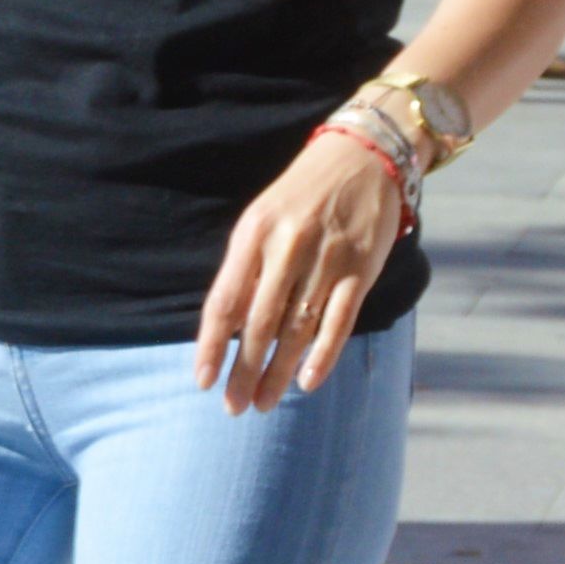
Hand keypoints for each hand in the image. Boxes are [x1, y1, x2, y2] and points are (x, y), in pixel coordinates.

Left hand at [192, 130, 405, 414]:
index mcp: (254, 234)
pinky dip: (323, 356)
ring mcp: (327, 259)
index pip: (225, 302)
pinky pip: (339, 321)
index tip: (202, 380)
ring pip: (297, 329)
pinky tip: (307, 382)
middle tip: (233, 407)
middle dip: (244, 370)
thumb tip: (226, 329)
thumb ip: (244, 269)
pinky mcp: (361, 269)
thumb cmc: (300, 196)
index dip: (212, 345)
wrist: (362, 157)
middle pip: (260, 324)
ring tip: (263, 403)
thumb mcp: (261, 220)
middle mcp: (288, 248)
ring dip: (279, 372)